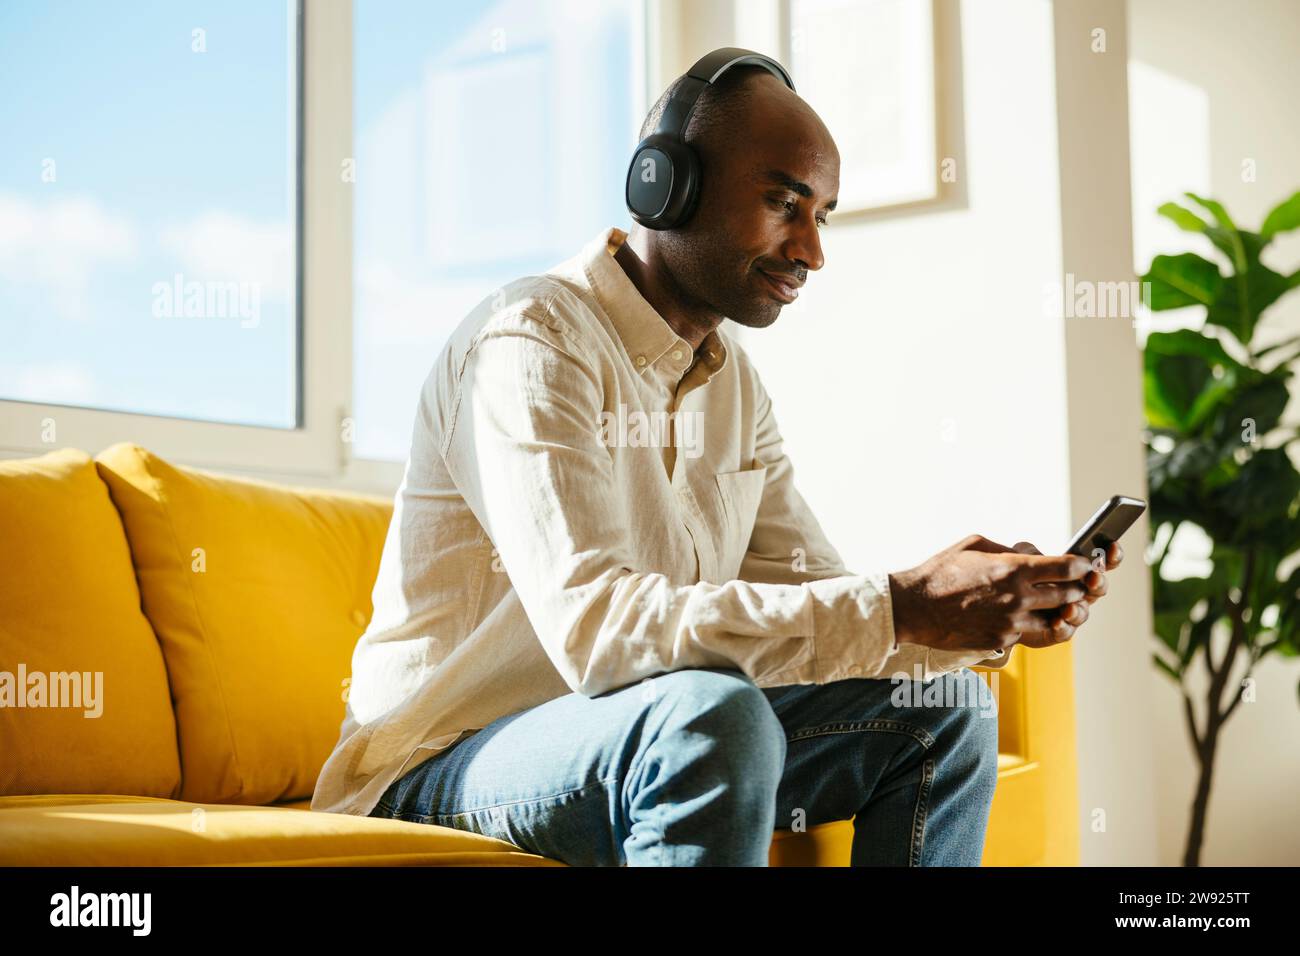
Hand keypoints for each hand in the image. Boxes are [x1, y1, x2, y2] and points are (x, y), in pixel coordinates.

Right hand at [888, 534, 1094, 656]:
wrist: (914, 608)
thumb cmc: (942, 570)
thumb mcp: (976, 544)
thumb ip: (1010, 550)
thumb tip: (1032, 555)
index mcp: (1014, 569)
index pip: (1069, 568)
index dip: (1082, 566)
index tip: (1084, 565)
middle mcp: (1018, 597)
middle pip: (1070, 595)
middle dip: (1076, 589)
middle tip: (1072, 585)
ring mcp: (1011, 623)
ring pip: (1054, 619)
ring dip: (1056, 611)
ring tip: (1047, 603)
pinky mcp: (1001, 641)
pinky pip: (1027, 633)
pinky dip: (1026, 624)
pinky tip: (1013, 615)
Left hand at [1009, 539, 1122, 647]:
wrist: (997, 606)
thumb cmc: (1015, 577)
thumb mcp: (1021, 558)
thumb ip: (1030, 553)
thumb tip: (1039, 555)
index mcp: (1076, 571)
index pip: (1100, 562)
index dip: (1111, 555)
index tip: (1112, 547)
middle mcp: (1078, 592)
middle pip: (1098, 587)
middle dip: (1098, 583)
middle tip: (1092, 578)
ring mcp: (1070, 612)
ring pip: (1083, 612)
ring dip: (1079, 609)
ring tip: (1069, 607)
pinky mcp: (1057, 631)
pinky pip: (1066, 631)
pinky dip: (1063, 626)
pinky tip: (1057, 622)